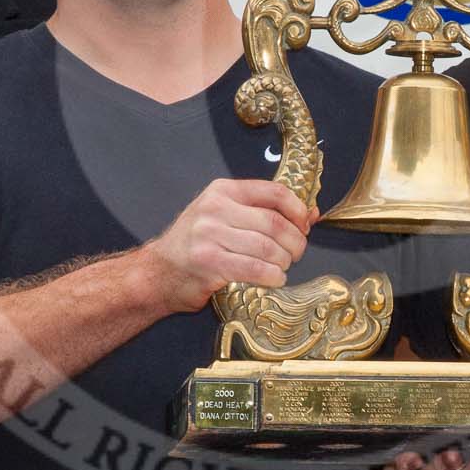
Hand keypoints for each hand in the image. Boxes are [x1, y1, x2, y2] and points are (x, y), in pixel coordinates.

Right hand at [144, 178, 311, 313]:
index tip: (305, 226)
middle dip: (295, 242)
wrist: (157, 272)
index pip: (274, 192)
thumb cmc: (196, 244)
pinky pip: (255, 268)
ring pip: (267, 247)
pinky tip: (274, 279)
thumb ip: (264, 212)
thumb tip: (312, 214)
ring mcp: (209, 234)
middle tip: (296, 254)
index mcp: (223, 190)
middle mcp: (215, 208)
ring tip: (282, 267)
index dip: (298, 210)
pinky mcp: (209, 262)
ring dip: (283, 262)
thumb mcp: (225, 216)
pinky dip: (272, 276)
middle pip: (274, 223)